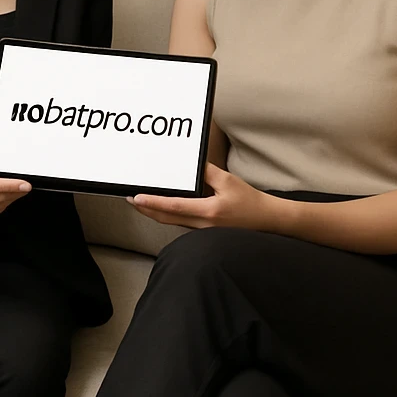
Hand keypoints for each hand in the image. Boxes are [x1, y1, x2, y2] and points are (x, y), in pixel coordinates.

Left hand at [128, 163, 274, 230]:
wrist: (266, 220)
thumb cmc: (249, 201)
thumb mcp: (228, 181)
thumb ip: (207, 172)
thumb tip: (190, 165)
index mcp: (208, 212)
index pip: (174, 206)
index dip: (153, 203)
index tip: (137, 198)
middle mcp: (203, 225)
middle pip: (167, 219)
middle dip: (146, 210)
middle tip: (130, 199)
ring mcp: (203, 231)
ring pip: (172, 222)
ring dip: (155, 213)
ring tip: (141, 203)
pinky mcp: (205, 232)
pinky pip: (182, 223)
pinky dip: (168, 215)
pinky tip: (163, 208)